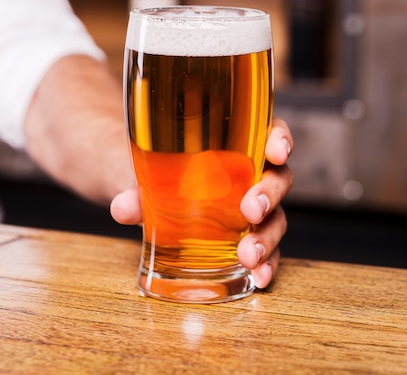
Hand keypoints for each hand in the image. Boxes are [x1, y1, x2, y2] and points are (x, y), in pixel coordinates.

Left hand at [110, 117, 293, 288]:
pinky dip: (267, 264)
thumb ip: (138, 187)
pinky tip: (258, 277)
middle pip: (278, 178)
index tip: (275, 152)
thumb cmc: (160, 169)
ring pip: (276, 217)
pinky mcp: (249, 236)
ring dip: (267, 237)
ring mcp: (254, 207)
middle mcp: (254, 173)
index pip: (271, 132)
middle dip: (269, 194)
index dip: (280, 139)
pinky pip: (267, 249)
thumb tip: (123, 208)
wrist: (149, 190)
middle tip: (250, 210)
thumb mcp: (148, 171)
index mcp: (239, 142)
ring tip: (248, 255)